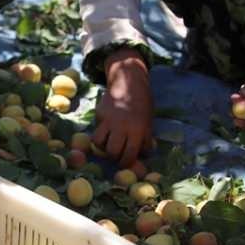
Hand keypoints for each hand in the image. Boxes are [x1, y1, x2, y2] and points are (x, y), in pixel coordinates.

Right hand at [93, 49, 152, 166]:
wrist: (129, 81)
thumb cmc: (142, 104)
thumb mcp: (148, 121)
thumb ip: (145, 138)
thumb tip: (143, 155)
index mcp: (138, 130)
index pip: (130, 154)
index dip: (126, 163)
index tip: (125, 163)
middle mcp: (122, 126)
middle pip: (113, 152)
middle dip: (114, 158)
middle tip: (116, 156)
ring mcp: (109, 120)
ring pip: (100, 143)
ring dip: (103, 148)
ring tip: (108, 146)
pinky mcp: (99, 114)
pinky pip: (96, 131)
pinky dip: (98, 136)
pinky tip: (103, 134)